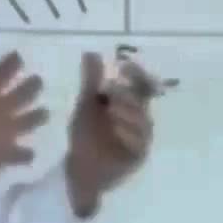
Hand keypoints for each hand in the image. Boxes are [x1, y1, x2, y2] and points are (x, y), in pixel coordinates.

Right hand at [0, 51, 49, 185]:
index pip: (3, 74)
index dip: (13, 64)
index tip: (19, 58)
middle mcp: (1, 111)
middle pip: (24, 95)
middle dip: (33, 87)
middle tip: (39, 82)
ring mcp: (6, 134)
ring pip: (30, 122)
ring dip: (38, 116)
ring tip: (45, 113)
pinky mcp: (5, 156)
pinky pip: (21, 154)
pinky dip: (27, 155)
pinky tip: (32, 154)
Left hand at [65, 52, 154, 216]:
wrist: (78, 169)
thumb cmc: (84, 136)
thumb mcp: (85, 106)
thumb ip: (91, 81)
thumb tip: (91, 52)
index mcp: (127, 104)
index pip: (140, 84)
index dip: (136, 74)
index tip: (125, 67)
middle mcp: (138, 119)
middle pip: (143, 101)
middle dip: (128, 94)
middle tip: (111, 90)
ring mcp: (140, 138)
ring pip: (144, 121)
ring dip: (129, 112)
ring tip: (111, 108)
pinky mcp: (138, 155)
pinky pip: (140, 143)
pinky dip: (129, 133)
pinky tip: (117, 128)